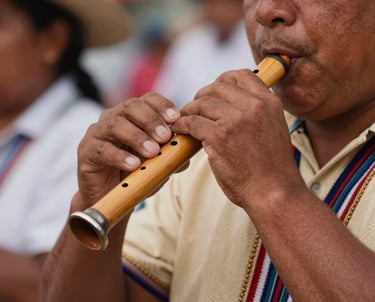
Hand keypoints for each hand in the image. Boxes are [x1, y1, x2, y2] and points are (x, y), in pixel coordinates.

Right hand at [75, 92, 179, 209]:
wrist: (110, 197)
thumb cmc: (135, 174)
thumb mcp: (158, 164)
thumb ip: (172, 155)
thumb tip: (189, 151)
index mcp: (132, 115)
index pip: (147, 99)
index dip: (162, 105)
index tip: (176, 118)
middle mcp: (113, 118)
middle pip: (130, 107)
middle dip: (150, 120)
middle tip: (165, 136)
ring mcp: (97, 133)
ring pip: (115, 124)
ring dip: (137, 137)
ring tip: (153, 152)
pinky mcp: (86, 152)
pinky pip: (102, 149)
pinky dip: (120, 156)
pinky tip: (134, 165)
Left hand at [172, 69, 301, 209]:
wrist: (274, 192)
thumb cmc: (271, 167)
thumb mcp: (273, 128)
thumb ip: (256, 112)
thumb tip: (229, 104)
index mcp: (268, 102)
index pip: (241, 75)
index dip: (222, 80)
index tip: (213, 92)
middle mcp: (253, 105)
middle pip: (217, 86)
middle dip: (202, 95)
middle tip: (195, 108)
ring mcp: (235, 119)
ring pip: (201, 103)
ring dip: (189, 110)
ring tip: (185, 119)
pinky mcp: (218, 135)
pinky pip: (191, 121)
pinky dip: (182, 125)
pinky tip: (180, 130)